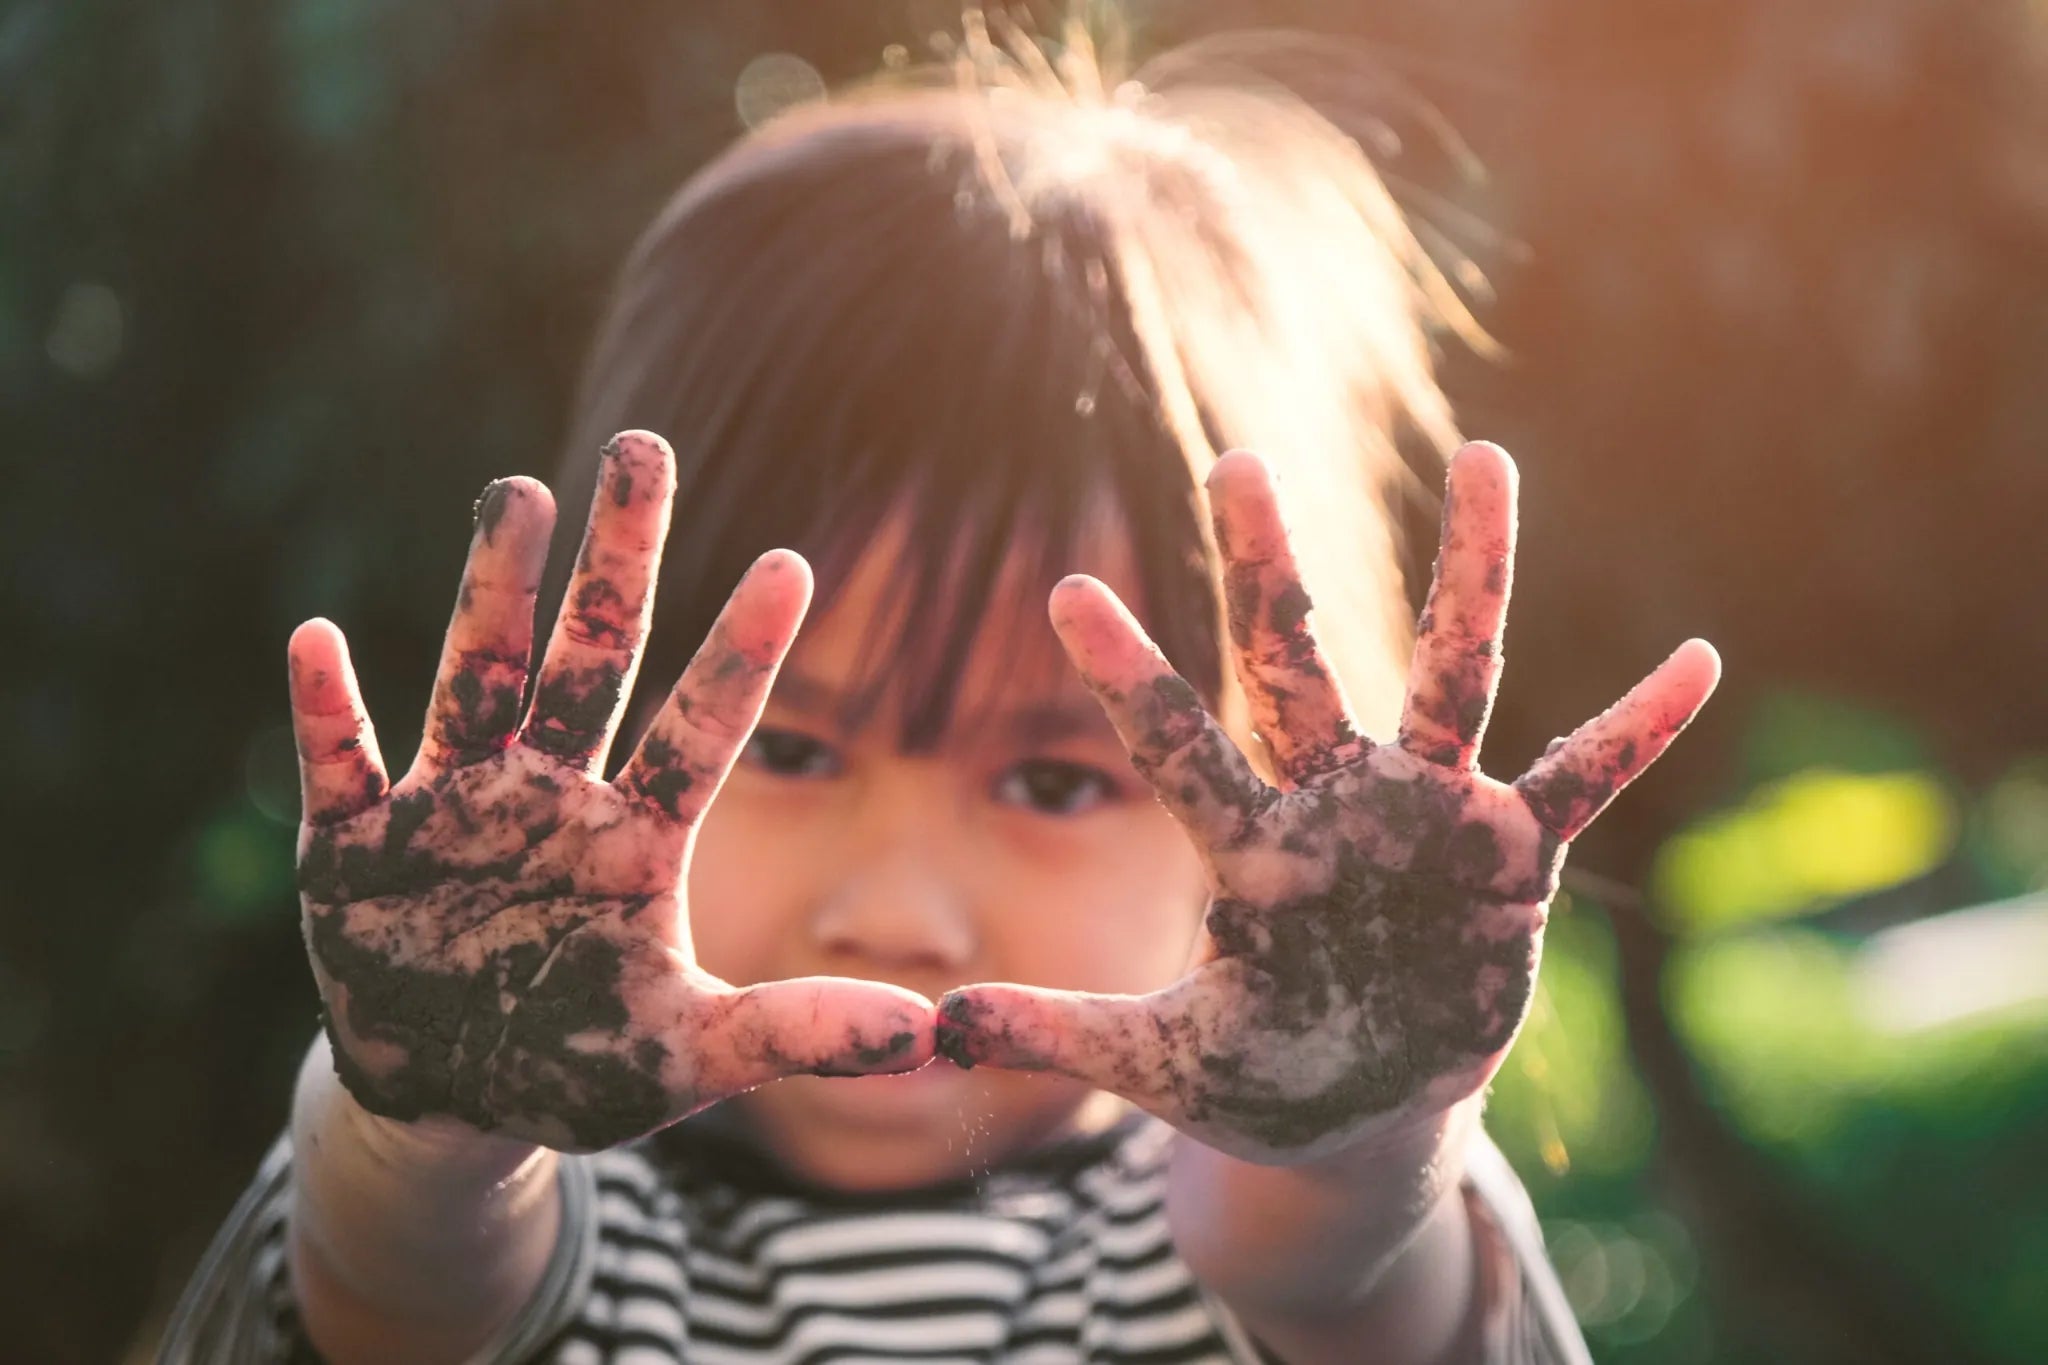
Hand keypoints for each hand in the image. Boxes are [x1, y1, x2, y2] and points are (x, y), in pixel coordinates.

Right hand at [288, 432, 930, 1152]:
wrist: (451, 1096)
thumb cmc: (577, 1060)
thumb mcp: (690, 1055)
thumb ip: (797, 1031)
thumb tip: (932, 1038)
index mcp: (636, 834)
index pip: (702, 726)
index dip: (743, 652)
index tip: (793, 563)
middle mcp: (553, 793)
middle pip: (595, 656)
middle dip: (619, 558)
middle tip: (646, 447)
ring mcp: (455, 805)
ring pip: (480, 677)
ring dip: (494, 592)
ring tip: (519, 493)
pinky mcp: (357, 841)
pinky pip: (344, 762)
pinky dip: (327, 711)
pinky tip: (316, 640)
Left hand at [935, 444, 1717, 1163]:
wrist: (1359, 1111)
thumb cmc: (1257, 1077)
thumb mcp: (1159, 1065)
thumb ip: (1057, 1036)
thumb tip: (928, 1029)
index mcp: (1251, 848)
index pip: (1178, 744)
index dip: (1128, 674)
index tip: (1066, 589)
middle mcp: (1335, 805)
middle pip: (1298, 664)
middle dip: (1270, 567)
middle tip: (1233, 458)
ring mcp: (1427, 820)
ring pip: (1449, 676)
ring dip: (1469, 575)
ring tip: (1487, 460)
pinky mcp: (1508, 857)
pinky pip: (1583, 780)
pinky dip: (1637, 728)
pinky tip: (1698, 660)